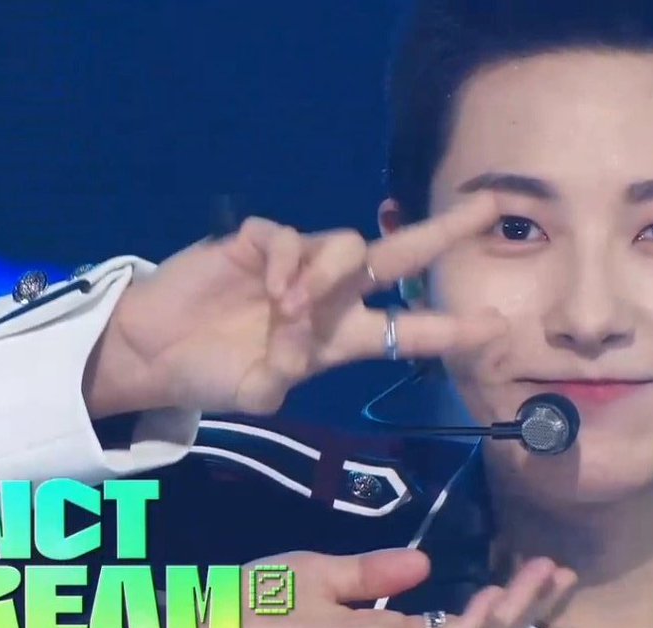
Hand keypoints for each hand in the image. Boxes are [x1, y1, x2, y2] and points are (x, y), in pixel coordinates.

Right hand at [84, 194, 506, 416]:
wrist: (155, 349)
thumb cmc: (210, 373)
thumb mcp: (252, 394)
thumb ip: (277, 380)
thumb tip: (294, 352)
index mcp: (340, 338)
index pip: (409, 330)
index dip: (451, 328)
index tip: (497, 325)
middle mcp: (331, 295)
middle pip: (399, 255)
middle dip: (444, 232)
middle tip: (490, 208)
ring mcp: (297, 263)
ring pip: (345, 246)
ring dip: (327, 274)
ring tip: (291, 308)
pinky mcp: (258, 241)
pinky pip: (287, 237)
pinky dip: (286, 260)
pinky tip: (270, 287)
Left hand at [185, 548, 577, 627]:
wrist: (212, 626)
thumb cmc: (256, 603)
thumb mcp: (321, 575)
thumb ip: (372, 575)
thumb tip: (426, 565)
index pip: (456, 622)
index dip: (500, 599)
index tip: (535, 567)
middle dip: (524, 607)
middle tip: (563, 573)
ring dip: (513, 613)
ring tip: (548, 578)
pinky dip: (474, 627)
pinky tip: (500, 599)